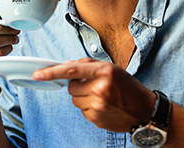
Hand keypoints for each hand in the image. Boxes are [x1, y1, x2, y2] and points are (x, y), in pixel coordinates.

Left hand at [33, 58, 155, 131]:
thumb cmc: (128, 87)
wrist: (145, 112)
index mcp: (104, 71)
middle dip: (77, 85)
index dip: (52, 72)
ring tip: (101, 97)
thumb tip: (65, 65)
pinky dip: (88, 107)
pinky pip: (82, 110)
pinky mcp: (96, 118)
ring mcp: (98, 105)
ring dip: (82, 97)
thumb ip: (87, 65)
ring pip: (74, 99)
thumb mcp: (111, 68)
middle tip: (93, 86)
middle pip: (71, 86)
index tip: (38, 74)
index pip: (71, 70)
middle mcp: (100, 88)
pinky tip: (104, 106)